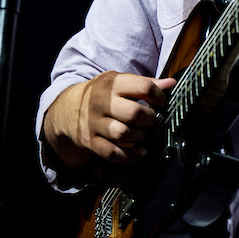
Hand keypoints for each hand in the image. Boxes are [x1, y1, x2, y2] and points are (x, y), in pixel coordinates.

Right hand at [42, 71, 173, 167]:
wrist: (67, 108)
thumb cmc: (102, 94)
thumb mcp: (119, 82)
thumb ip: (145, 83)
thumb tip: (171, 83)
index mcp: (112, 83)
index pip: (143, 87)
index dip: (158, 97)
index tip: (160, 103)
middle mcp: (101, 102)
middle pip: (134, 113)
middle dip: (150, 119)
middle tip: (151, 120)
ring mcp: (94, 123)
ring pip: (123, 134)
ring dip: (140, 136)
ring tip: (144, 133)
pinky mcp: (90, 141)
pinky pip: (112, 153)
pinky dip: (130, 156)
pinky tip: (141, 152)